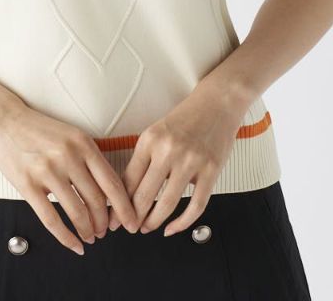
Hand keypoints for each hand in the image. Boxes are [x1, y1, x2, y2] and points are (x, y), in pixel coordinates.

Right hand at [0, 101, 140, 254]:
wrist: (5, 119)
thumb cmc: (39, 130)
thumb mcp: (71, 135)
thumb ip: (89, 159)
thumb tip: (108, 192)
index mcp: (83, 143)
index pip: (112, 182)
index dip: (125, 207)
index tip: (131, 222)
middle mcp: (68, 156)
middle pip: (96, 201)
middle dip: (104, 223)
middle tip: (105, 232)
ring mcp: (47, 171)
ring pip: (77, 212)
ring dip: (87, 231)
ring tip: (90, 237)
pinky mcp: (27, 184)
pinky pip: (51, 219)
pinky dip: (66, 237)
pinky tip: (73, 244)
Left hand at [107, 83, 245, 235]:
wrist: (216, 104)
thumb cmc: (185, 119)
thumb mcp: (156, 132)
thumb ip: (145, 159)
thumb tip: (129, 191)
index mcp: (150, 140)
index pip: (128, 179)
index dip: (119, 202)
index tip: (115, 215)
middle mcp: (168, 150)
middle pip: (144, 194)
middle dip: (134, 217)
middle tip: (129, 227)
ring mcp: (191, 161)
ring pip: (168, 203)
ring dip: (154, 221)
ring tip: (148, 228)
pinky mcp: (211, 170)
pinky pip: (196, 205)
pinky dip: (183, 223)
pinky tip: (173, 228)